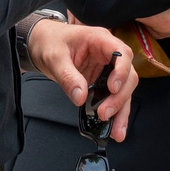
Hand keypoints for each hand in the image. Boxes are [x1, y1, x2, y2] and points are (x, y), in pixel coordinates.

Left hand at [26, 17, 138, 142]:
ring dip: (121, 109)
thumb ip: (68, 76)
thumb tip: (80, 96)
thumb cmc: (50, 42)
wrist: (41, 43)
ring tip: (117, 130)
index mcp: (100, 40)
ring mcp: (106, 68)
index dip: (122, 71)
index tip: (113, 88)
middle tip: (105, 113)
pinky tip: (114, 126)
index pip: (121, 53)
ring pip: (124, 89)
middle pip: (127, 75)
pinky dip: (115, 111)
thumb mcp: (55, 58)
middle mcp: (108, 54)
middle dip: (120, 97)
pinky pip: (113, 96)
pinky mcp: (101, 81)